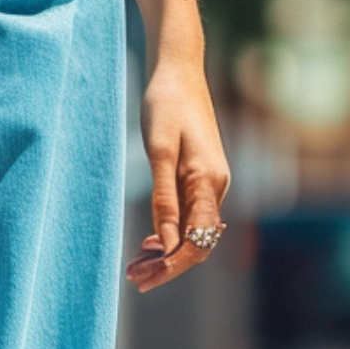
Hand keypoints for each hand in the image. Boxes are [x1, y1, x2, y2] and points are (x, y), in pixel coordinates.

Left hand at [126, 59, 229, 292]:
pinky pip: (191, 217)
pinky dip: (170, 235)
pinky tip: (149, 244)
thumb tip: (165, 244)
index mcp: (208, 182)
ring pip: (194, 233)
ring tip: (135, 266)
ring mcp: (212, 183)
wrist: (179, 71)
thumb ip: (164, 199)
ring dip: (166, 253)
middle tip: (133, 277)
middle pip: (198, 243)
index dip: (171, 265)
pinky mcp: (202, 177)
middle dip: (167, 265)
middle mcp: (216, 186)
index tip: (143, 278)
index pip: (196, 241)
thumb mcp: (159, 152)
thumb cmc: (165, 104)